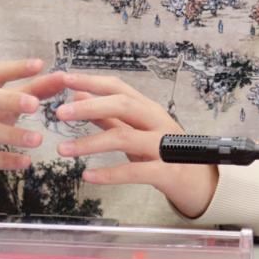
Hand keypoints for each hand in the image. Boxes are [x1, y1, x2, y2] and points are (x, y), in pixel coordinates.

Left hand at [54, 70, 215, 218]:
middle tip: (60, 112)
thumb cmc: (163, 151)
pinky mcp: (165, 171)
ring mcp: (163, 146)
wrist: (198, 180)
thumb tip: (79, 96)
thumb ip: (109, 116)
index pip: (118, 87)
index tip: (65, 78)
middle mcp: (156, 121)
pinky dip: (109, 173)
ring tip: (63, 150)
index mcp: (147, 108)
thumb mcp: (136, 130)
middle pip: (123, 105)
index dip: (92, 81)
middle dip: (90, 107)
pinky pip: (134, 171)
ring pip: (125, 137)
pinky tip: (88, 175)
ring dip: (91, 142)